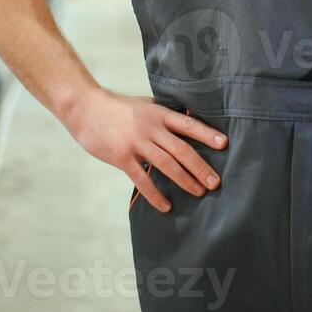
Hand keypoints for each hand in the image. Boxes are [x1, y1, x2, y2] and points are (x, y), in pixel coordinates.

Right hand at [63, 88, 226, 212]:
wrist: (86, 109)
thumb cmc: (117, 108)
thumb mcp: (144, 105)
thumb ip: (162, 115)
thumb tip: (185, 123)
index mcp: (158, 113)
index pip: (188, 124)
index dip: (207, 134)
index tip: (224, 144)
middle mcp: (150, 128)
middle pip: (181, 149)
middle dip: (200, 167)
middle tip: (215, 182)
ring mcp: (136, 143)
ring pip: (166, 164)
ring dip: (185, 180)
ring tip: (199, 192)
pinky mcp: (122, 157)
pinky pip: (142, 179)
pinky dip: (155, 195)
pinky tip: (166, 206)